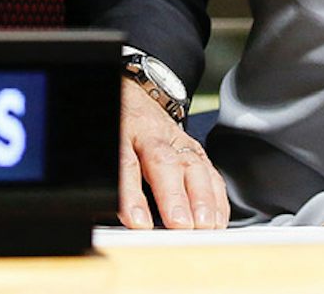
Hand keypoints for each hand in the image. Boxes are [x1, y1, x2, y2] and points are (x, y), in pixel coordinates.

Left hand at [117, 79, 225, 228]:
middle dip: (174, 197)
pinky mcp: (194, 148)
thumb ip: (112, 177)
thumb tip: (106, 210)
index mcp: (123, 134)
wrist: (134, 97)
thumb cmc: (120, 129)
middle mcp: (152, 135)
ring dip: (202, 199)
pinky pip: (209, 170)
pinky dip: (216, 197)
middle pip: (164, 163)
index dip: (132, 194)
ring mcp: (176, 140)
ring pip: (192, 165)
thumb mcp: (108, 147)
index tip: (138, 222)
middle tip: (179, 224)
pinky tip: (217, 218)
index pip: (126, 163)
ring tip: (204, 225)